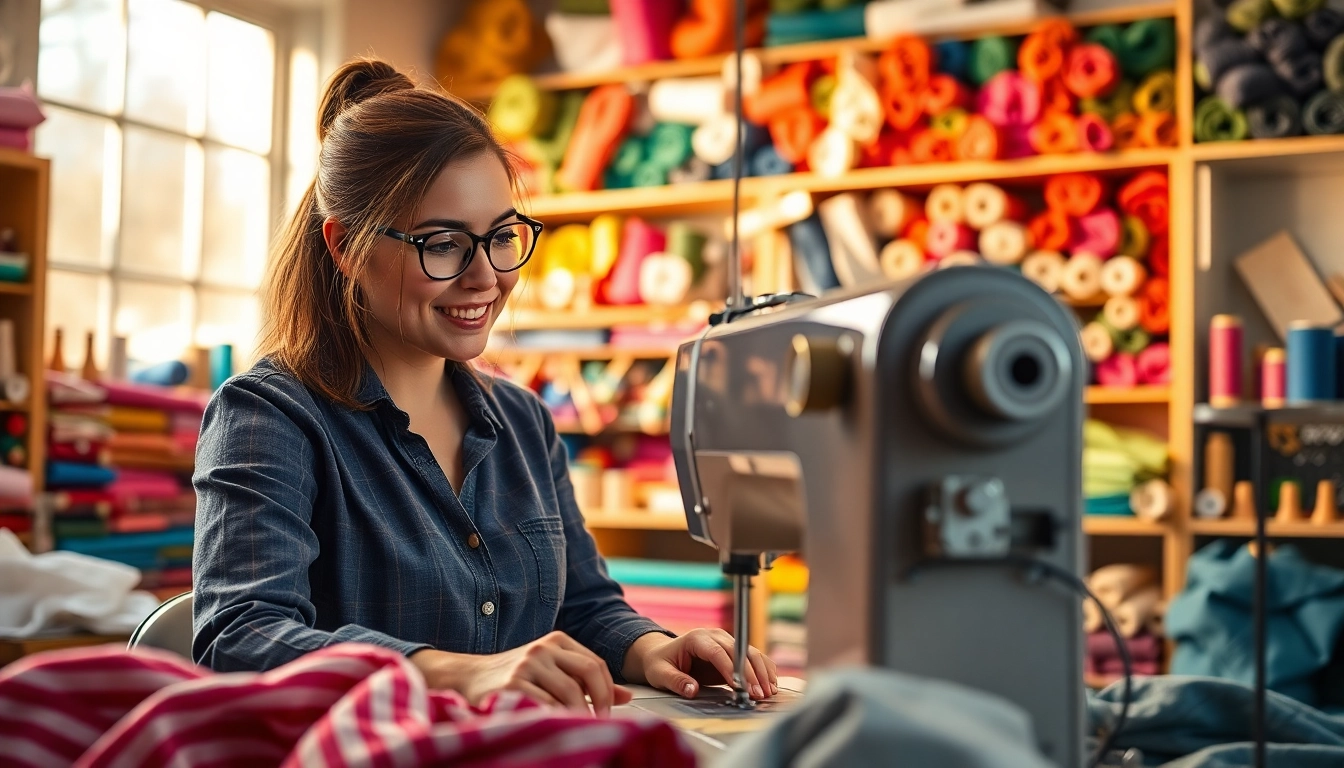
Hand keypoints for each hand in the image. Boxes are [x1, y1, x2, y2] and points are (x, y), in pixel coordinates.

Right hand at [409, 631, 632, 714]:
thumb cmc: (515, 676)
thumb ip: (586, 682)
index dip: (607, 692)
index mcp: (557, 641)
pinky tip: (552, 727)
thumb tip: (626, 696)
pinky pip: (544, 706)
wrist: (468, 677)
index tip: (607, 713)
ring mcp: (527, 664)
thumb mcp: (553, 672)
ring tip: (573, 728)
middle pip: (587, 674)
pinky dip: (553, 719)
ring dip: (576, 715)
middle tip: (598, 724)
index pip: (595, 664)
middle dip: (598, 703)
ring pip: (568, 693)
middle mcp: (543, 649)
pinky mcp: (511, 684)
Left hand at [623, 629, 777, 699]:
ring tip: (767, 693)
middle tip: (758, 695)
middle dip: (751, 674)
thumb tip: (692, 690)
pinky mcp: (734, 651)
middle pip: (739, 651)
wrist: (663, 654)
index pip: (718, 652)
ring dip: (761, 672)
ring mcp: (726, 641)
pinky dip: (763, 670)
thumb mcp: (660, 674)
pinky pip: (752, 657)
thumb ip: (676, 681)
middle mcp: (715, 636)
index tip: (740, 687)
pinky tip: (770, 684)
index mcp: (697, 638)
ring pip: (750, 653)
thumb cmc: (660, 663)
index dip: (731, 668)